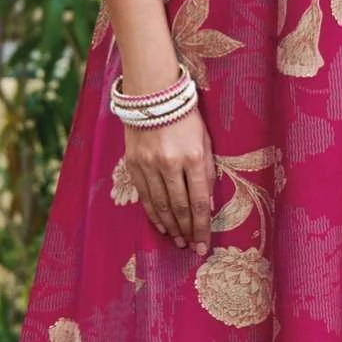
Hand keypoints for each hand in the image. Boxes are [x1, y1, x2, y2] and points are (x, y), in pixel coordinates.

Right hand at [122, 99, 215, 251]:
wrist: (154, 94)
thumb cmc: (187, 117)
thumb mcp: (205, 141)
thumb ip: (207, 172)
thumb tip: (206, 205)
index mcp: (194, 157)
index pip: (199, 202)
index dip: (202, 227)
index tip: (204, 245)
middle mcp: (170, 163)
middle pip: (179, 208)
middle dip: (187, 231)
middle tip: (191, 247)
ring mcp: (149, 165)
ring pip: (160, 205)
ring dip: (170, 227)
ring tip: (177, 240)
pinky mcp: (134, 164)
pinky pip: (144, 196)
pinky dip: (153, 213)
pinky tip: (161, 224)